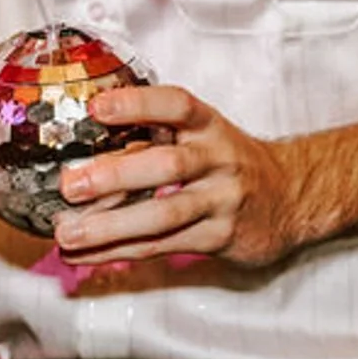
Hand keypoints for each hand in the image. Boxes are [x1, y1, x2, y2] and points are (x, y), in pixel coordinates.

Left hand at [48, 83, 304, 268]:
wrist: (290, 197)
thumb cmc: (227, 161)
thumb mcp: (202, 135)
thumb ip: (155, 137)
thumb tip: (85, 151)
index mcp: (209, 125)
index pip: (176, 106)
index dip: (137, 104)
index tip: (97, 108)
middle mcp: (218, 159)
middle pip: (168, 166)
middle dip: (116, 175)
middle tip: (71, 184)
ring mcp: (222, 200)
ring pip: (165, 215)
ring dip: (111, 226)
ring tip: (67, 234)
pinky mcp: (220, 237)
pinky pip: (164, 246)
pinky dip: (120, 251)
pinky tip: (86, 254)